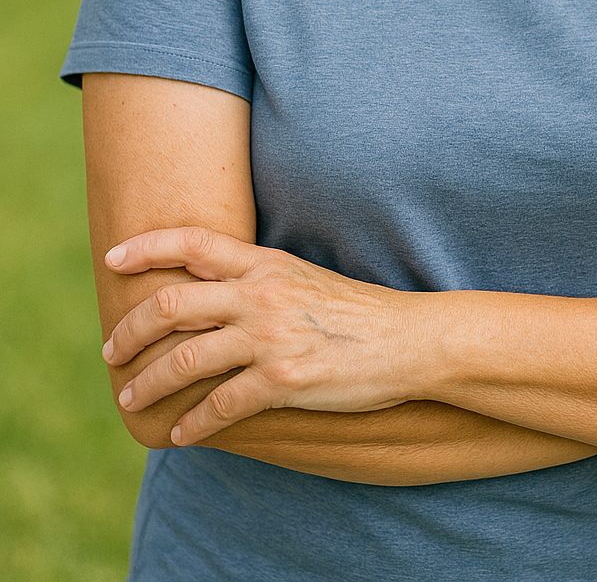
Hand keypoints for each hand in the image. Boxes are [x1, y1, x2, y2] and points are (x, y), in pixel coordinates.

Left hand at [102, 229, 428, 446]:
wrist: (406, 339)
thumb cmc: (354, 311)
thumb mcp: (301, 277)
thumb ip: (256, 278)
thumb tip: (206, 288)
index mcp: (265, 264)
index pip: (192, 241)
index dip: (146, 246)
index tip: (113, 259)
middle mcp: (261, 295)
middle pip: (172, 304)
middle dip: (130, 330)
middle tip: (112, 349)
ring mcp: (271, 338)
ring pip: (185, 359)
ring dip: (149, 383)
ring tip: (131, 397)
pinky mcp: (283, 380)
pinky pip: (221, 405)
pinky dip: (193, 423)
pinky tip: (181, 434)